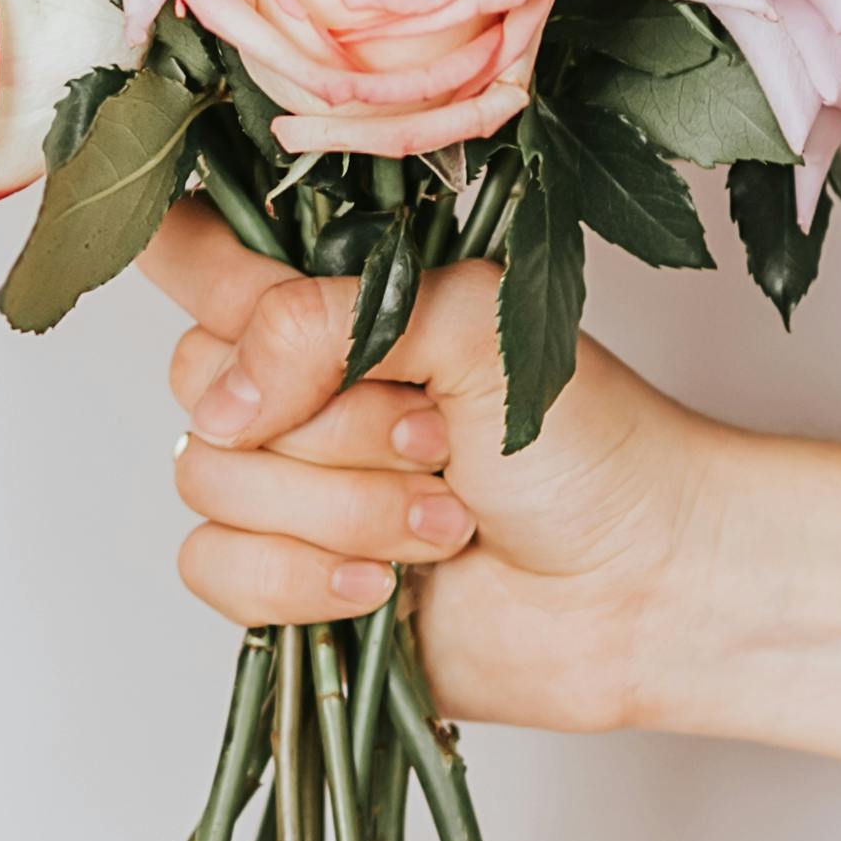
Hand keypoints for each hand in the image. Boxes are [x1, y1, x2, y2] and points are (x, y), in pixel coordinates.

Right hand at [130, 197, 840, 812]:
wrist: (645, 586)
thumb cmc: (592, 445)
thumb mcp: (477, 329)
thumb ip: (333, 321)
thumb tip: (227, 395)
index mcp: (337, 303)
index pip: (195, 251)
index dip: (195, 271)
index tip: (252, 308)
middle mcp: (296, 390)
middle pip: (195, 381)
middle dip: (324, 424)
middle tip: (435, 437)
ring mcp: (286, 488)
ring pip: (209, 485)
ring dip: (340, 510)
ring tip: (445, 522)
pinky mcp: (286, 582)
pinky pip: (215, 573)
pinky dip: (303, 581)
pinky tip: (386, 588)